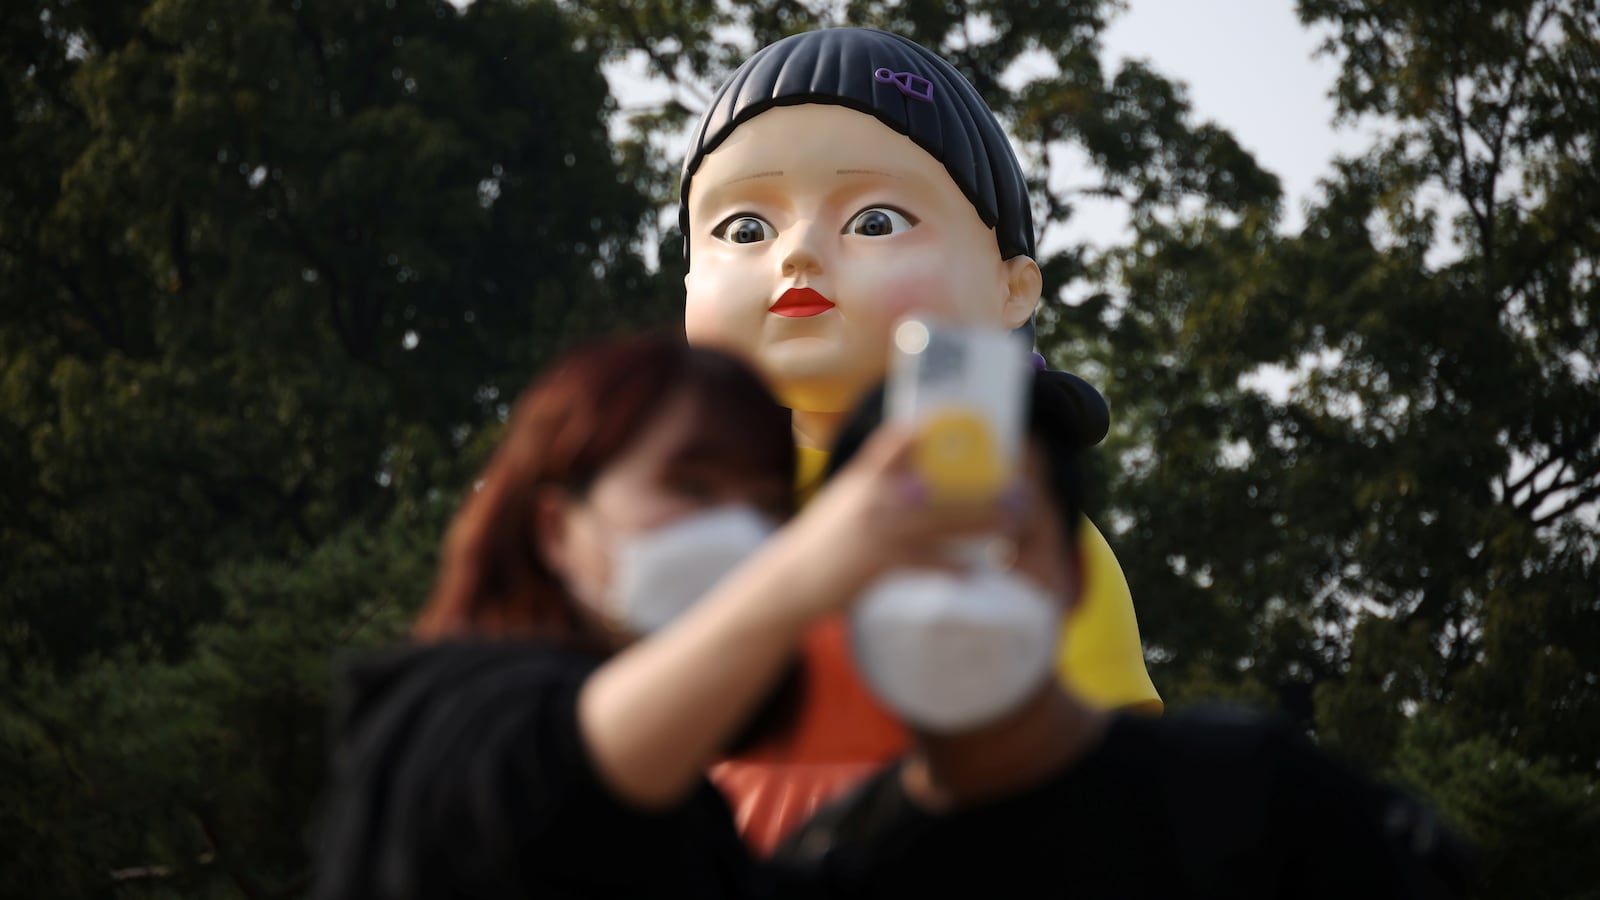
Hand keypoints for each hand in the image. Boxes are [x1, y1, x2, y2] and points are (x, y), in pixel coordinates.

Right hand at [762, 424, 1015, 621]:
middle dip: (981, 489)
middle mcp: (872, 496)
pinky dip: (953, 566)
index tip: (965, 420)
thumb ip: (879, 483)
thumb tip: (922, 475)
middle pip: (939, 486)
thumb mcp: (847, 499)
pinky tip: (975, 569)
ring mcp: (877, 528)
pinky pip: (927, 562)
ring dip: (980, 523)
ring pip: (941, 522)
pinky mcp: (879, 561)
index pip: (898, 440)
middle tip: (1017, 490)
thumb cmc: (824, 539)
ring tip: (1011, 523)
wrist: (791, 578)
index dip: (929, 426)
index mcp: (864, 476)